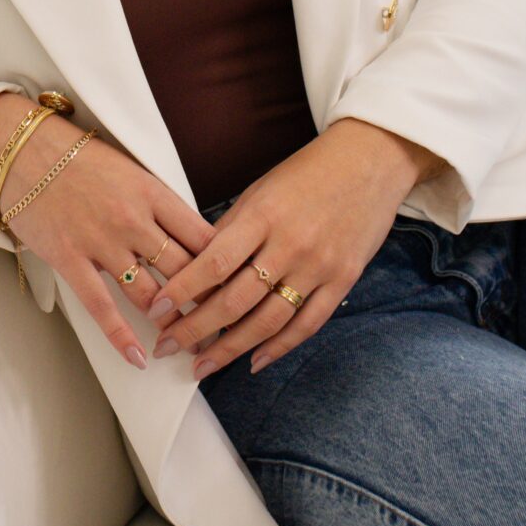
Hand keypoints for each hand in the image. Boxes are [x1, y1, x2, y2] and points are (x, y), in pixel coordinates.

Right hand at [0, 99, 218, 370]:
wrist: (23, 149)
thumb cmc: (78, 158)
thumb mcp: (130, 169)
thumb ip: (159, 204)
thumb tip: (192, 238)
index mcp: (153, 192)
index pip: (203, 238)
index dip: (226, 269)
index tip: (238, 289)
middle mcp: (134, 219)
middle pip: (184, 271)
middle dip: (207, 304)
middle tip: (223, 328)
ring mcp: (102, 241)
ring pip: (150, 294)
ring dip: (171, 324)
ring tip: (188, 346)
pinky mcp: (71, 259)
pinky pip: (102, 306)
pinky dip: (121, 336)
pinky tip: (138, 357)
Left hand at [146, 120, 426, 378]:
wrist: (370, 159)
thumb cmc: (308, 172)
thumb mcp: (261, 190)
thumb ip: (232, 229)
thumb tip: (197, 270)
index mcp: (262, 215)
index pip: (213, 264)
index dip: (182, 292)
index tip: (156, 311)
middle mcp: (289, 245)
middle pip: (235, 301)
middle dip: (196, 330)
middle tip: (167, 348)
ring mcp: (319, 266)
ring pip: (268, 320)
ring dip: (230, 348)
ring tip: (203, 366)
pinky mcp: (343, 280)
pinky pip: (307, 323)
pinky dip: (279, 347)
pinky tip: (254, 361)